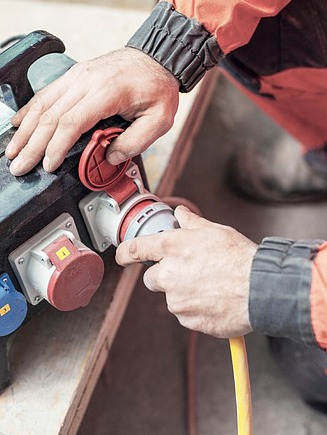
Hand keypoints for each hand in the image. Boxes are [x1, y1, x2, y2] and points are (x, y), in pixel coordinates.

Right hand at [6, 47, 178, 175]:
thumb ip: (134, 143)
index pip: (71, 123)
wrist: (157, 60)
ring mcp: (78, 76)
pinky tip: (19, 123)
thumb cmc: (157, 88)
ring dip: (26, 130)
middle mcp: (86, 81)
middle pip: (50, 116)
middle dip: (32, 145)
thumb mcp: (158, 121)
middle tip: (20, 166)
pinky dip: (30, 110)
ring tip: (13, 150)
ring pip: (43, 104)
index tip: (48, 165)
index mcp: (106, 93)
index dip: (55, 147)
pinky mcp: (75, 76)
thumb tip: (109, 158)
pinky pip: (47, 94)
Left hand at [116, 206, 256, 337]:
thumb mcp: (215, 231)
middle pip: (151, 279)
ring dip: (184, 293)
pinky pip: (186, 314)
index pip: (136, 249)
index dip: (126, 252)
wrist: (260, 289)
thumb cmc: (239, 257)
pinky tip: (214, 300)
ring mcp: (177, 300)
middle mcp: (169, 275)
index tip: (122, 256)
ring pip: (172, 297)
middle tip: (190, 272)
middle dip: (165, 276)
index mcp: (172, 248)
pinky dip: (196, 309)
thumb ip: (192, 224)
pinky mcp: (188, 320)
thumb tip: (181, 214)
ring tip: (210, 286)